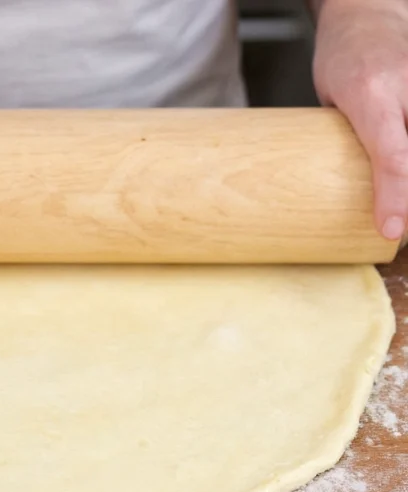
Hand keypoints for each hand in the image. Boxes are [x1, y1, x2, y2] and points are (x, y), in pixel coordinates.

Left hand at [314, 0, 407, 240]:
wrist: (371, 14)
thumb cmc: (343, 58)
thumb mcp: (331, 100)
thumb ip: (344, 141)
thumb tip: (335, 194)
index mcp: (371, 95)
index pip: (392, 157)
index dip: (394, 198)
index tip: (391, 231)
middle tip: (396, 228)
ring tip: (399, 210)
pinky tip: (403, 187)